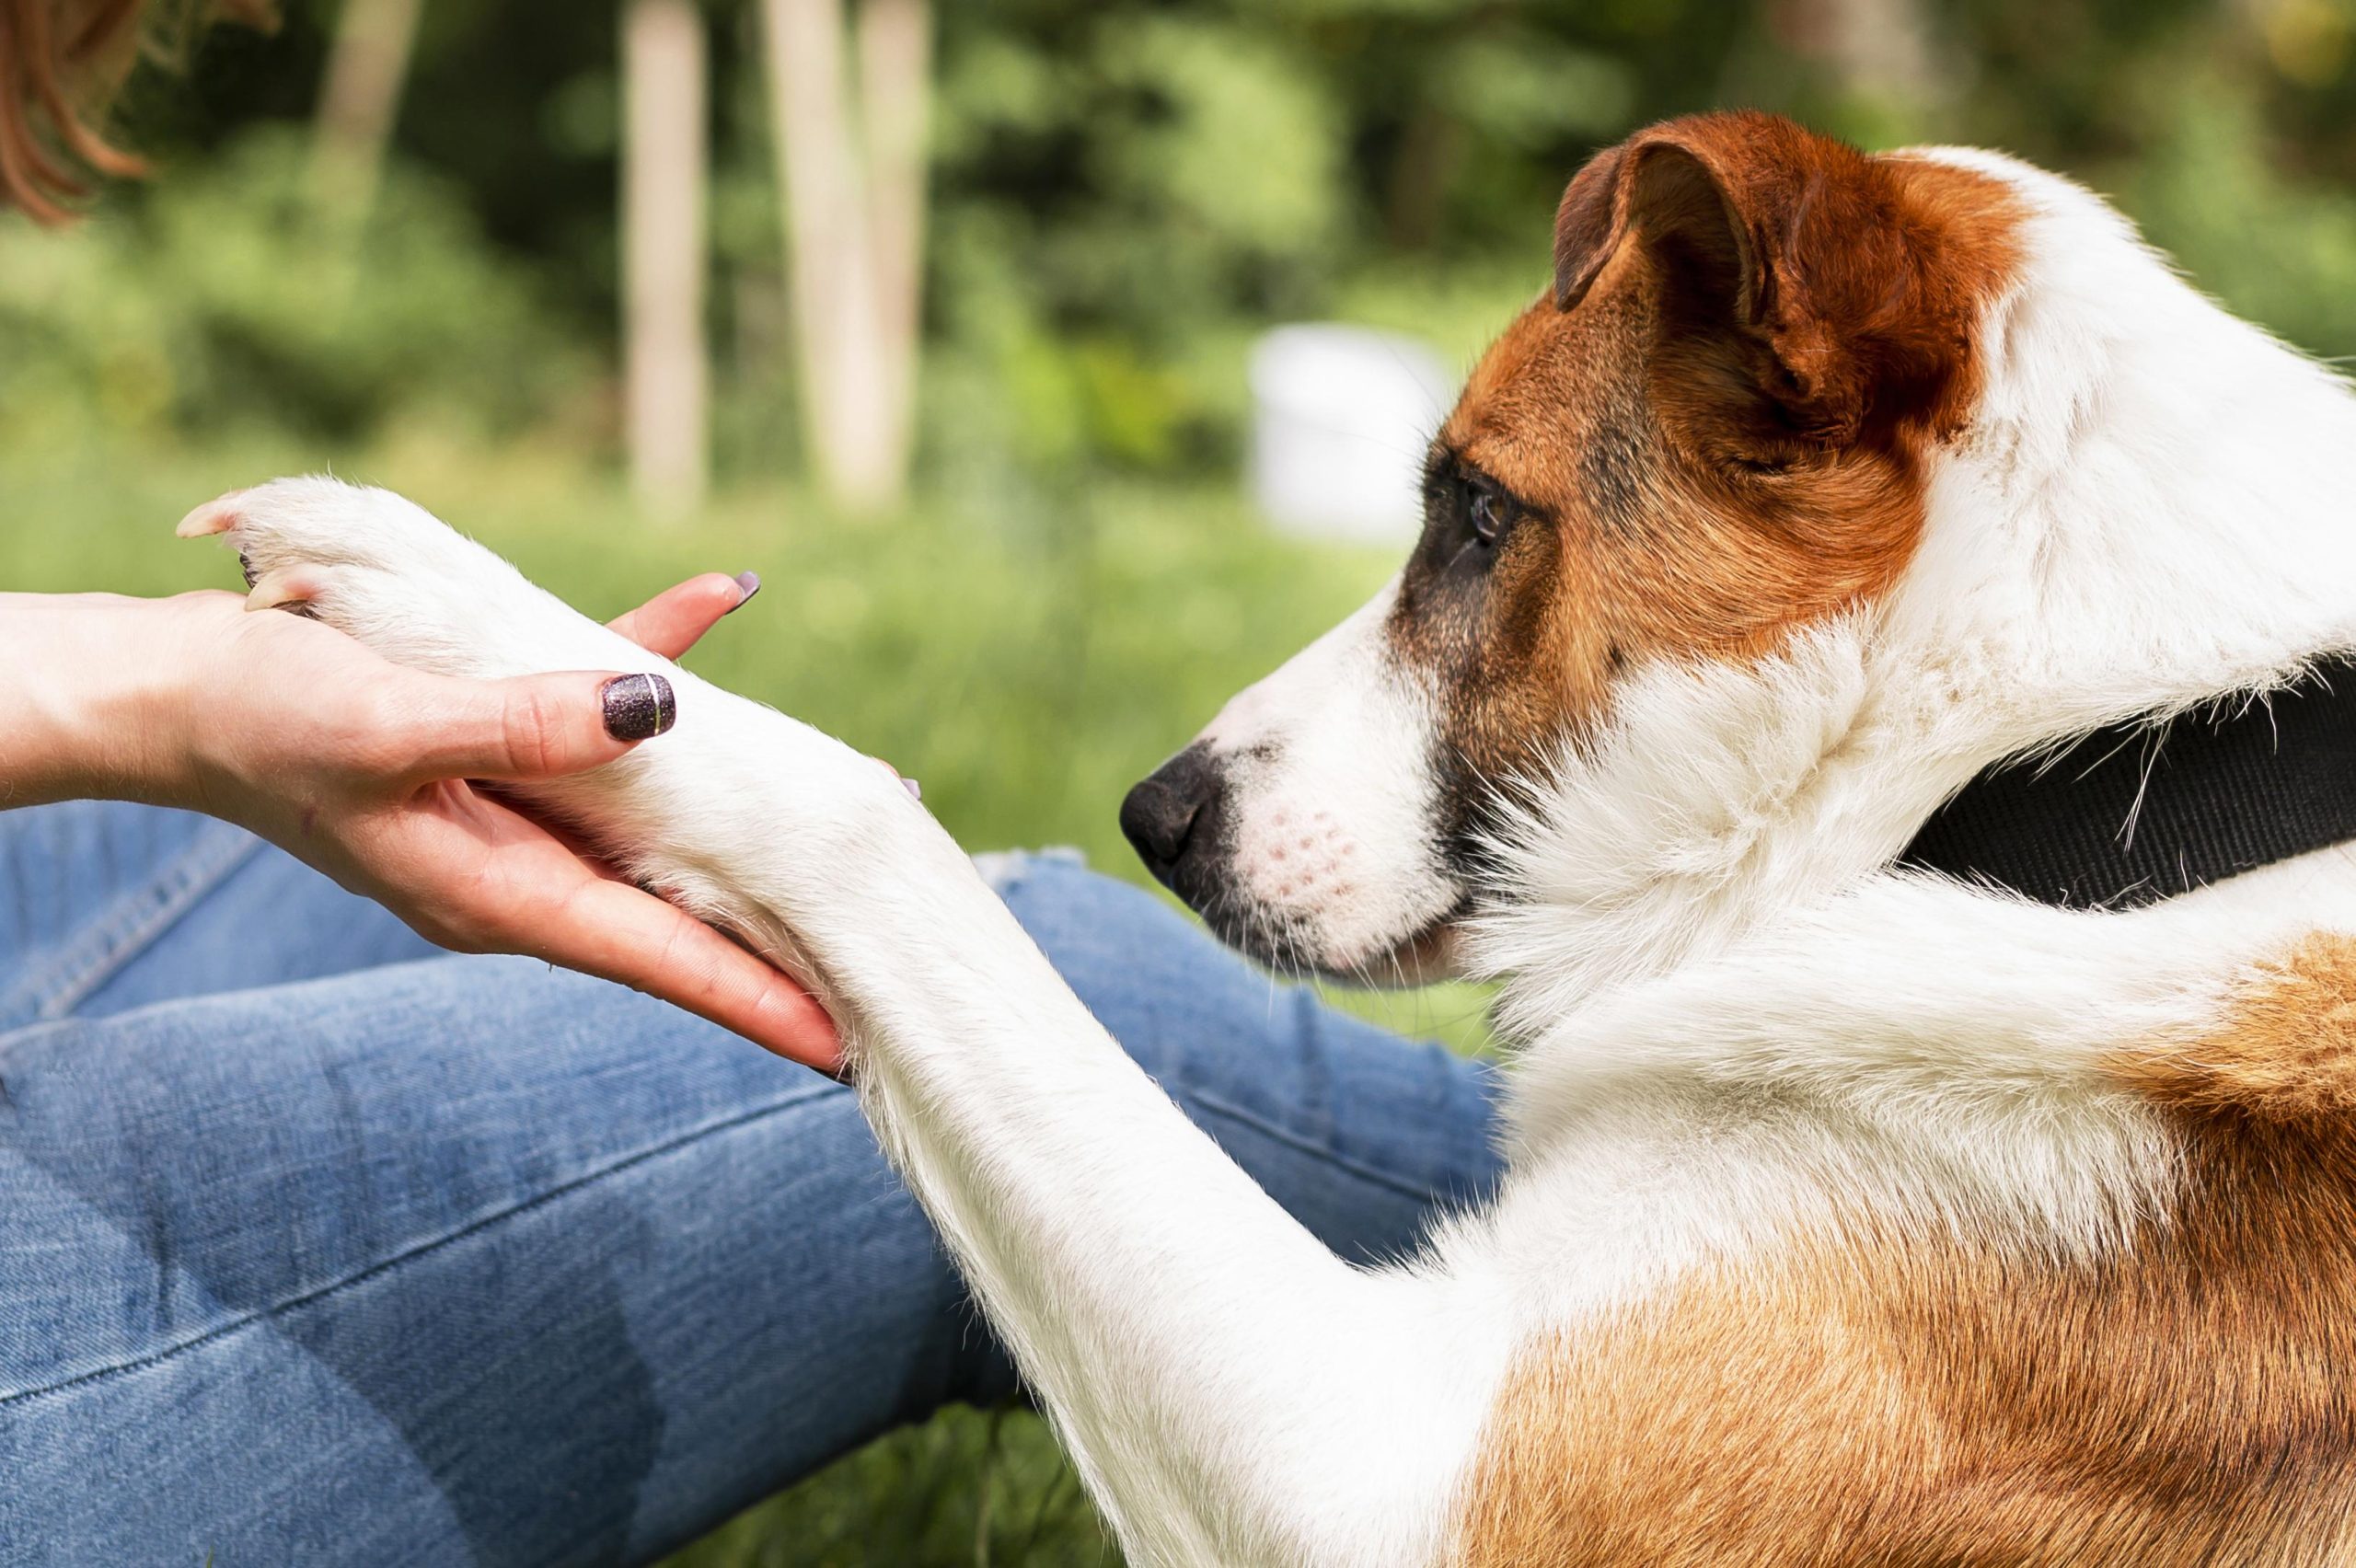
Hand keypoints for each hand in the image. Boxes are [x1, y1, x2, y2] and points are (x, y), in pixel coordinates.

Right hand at [29, 575, 841, 1072]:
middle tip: (884, 929)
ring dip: (744, 799)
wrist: (168, 689)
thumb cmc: (258, 720)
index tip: (842, 1041)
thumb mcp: (387, 726)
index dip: (754, 998)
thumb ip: (521, 723)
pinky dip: (655, 659)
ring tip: (847, 792)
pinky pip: (597, 701)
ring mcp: (514, 810)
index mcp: (499, 894)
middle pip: (675, 904)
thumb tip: (658, 712)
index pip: (658, 960)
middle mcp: (522, 867)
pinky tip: (719, 597)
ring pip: (656, 812)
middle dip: (774, 919)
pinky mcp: (499, 740)